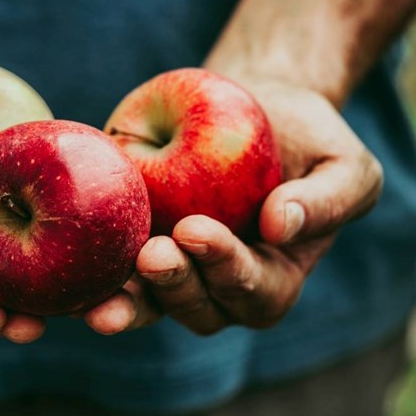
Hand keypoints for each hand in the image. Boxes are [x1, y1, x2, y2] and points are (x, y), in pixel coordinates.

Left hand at [84, 78, 382, 334]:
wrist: (250, 106)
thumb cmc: (305, 139)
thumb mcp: (343, 163)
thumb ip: (329, 200)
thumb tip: (281, 227)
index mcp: (273, 277)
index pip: (253, 290)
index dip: (226, 268)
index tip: (197, 231)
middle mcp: (219, 285)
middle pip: (198, 309)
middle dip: (174, 287)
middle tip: (152, 254)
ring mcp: (175, 269)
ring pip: (150, 304)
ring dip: (128, 301)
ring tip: (104, 292)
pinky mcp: (135, 243)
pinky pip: (112, 271)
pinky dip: (92, 277)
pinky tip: (72, 272)